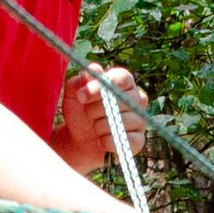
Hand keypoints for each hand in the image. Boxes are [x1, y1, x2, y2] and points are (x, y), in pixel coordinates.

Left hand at [58, 62, 143, 177]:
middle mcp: (136, 98)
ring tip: (94, 127)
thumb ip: (82, 80)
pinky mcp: (139, 140)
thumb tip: (93, 71)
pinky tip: (101, 140)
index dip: (101, 87)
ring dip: (100, 126)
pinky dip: (109, 142)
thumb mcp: (73, 92)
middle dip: (96, 110)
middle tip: (87, 114)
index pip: (121, 78)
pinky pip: (127, 140)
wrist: (78, 138)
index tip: (81, 97)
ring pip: (121, 121)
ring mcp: (140, 119)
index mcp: (123, 82)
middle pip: (122, 100)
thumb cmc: (79, 110)